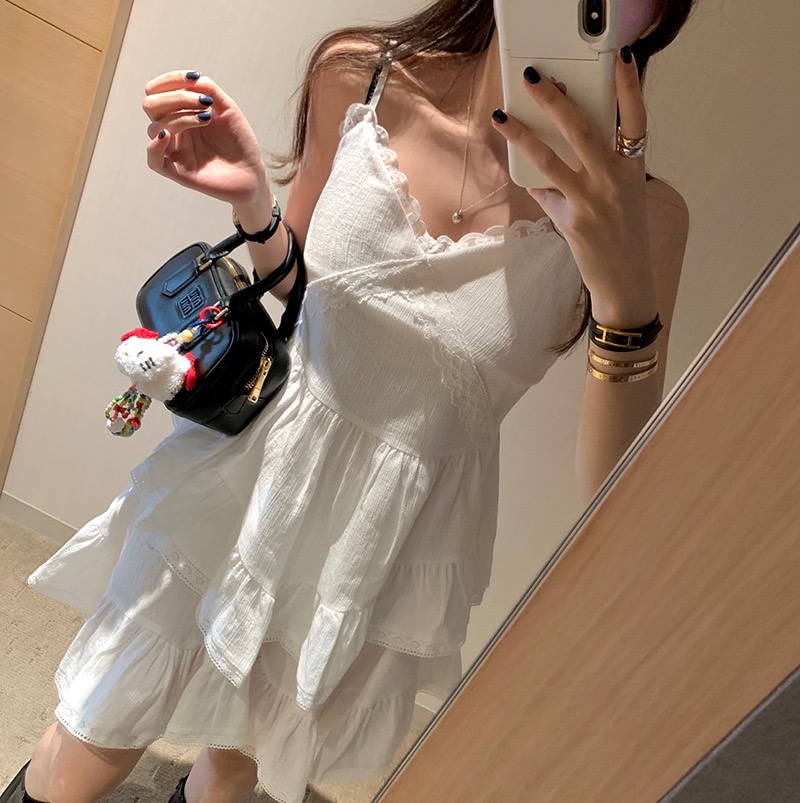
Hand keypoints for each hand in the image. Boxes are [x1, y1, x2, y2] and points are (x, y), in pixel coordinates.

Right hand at [142, 70, 269, 206]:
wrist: (252, 172)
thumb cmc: (239, 141)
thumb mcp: (227, 108)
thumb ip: (209, 89)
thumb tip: (191, 80)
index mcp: (180, 113)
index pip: (156, 91)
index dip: (170, 80)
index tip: (193, 77)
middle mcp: (173, 130)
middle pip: (151, 105)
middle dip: (176, 98)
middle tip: (204, 103)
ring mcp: (174, 151)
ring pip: (155, 127)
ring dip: (180, 117)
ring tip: (206, 119)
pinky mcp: (178, 172)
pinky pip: (154, 161)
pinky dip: (155, 146)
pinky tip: (167, 136)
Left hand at [491, 49, 656, 326]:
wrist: (624, 279)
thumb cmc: (623, 234)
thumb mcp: (626, 195)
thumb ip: (605, 167)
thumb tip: (564, 141)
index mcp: (633, 169)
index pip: (636, 119)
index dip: (629, 88)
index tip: (621, 60)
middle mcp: (614, 180)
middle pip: (581, 128)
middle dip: (553, 99)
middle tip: (533, 80)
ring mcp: (591, 200)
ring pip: (549, 158)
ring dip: (521, 135)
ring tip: (501, 118)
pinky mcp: (571, 220)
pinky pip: (542, 191)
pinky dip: (530, 180)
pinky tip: (518, 169)